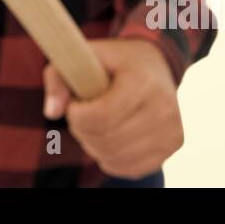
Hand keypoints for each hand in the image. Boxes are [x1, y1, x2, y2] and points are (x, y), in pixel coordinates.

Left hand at [42, 38, 182, 178]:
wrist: (155, 64)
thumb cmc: (114, 61)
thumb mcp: (84, 56)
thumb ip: (58, 77)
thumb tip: (52, 112)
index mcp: (143, 81)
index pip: (101, 117)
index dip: (77, 115)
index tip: (75, 103)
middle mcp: (164, 107)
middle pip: (105, 140)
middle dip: (82, 130)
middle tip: (83, 114)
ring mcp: (172, 129)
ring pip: (114, 157)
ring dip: (95, 145)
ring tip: (97, 123)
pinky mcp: (173, 146)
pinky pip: (128, 168)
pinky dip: (110, 157)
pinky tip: (111, 136)